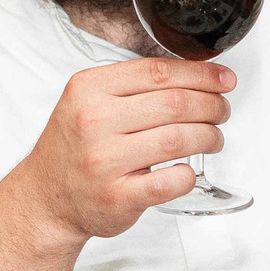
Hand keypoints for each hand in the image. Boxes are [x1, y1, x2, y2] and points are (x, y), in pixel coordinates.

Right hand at [10, 57, 236, 242]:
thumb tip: (196, 74)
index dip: (201, 74)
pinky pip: (171, 181)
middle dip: (212, 106)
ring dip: (209, 137)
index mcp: (88, 89)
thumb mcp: (88, 101)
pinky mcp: (117, 197)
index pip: (158, 72)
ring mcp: (104, 161)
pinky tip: (189, 170)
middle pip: (175, 104)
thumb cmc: (75, 147)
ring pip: (179, 139)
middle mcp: (93, 122)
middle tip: (222, 112)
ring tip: (213, 139)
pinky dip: (189, 174)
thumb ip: (133, 85)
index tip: (224, 80)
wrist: (45, 198)